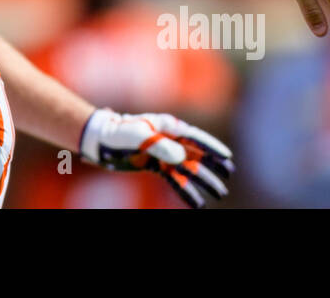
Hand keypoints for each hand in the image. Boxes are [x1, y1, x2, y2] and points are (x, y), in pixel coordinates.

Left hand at [79, 110, 234, 207]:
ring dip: (203, 180)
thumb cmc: (117, 133)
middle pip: (196, 153)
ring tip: (219, 193)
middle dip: (213, 165)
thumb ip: (159, 145)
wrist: (99, 141)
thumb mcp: (137, 137)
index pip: (194, 137)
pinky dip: (186, 190)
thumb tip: (181, 158)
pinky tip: (198, 203)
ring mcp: (163, 152)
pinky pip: (174, 180)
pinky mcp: (155, 165)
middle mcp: (168, 139)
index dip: (211, 147)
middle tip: (229, 175)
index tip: (227, 157)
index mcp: (166, 126)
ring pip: (188, 169)